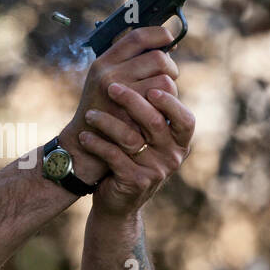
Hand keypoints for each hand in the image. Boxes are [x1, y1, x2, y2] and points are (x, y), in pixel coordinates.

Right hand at [57, 25, 180, 183]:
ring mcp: (120, 97)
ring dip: (170, 90)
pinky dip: (166, 107)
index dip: (158, 34)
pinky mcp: (131, 116)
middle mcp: (110, 75)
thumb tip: (163, 45)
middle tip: (168, 76)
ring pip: (165, 80)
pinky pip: (163, 103)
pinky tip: (157, 112)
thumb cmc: (99, 111)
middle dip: (170, 67)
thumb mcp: (103, 81)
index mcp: (103, 63)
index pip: (137, 37)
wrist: (82, 146)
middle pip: (158, 58)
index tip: (168, 36)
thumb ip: (126, 63)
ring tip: (159, 98)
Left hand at [77, 84, 194, 215]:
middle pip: (155, 122)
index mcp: (179, 141)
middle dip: (131, 101)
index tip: (150, 86)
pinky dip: (96, 144)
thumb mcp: (146, 137)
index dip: (170, 102)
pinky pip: (114, 156)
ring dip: (107, 122)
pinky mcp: (135, 182)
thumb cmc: (131, 158)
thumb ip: (152, 110)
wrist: (118, 201)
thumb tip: (148, 67)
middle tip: (110, 87)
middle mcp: (172, 156)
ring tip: (89, 115)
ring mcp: (156, 171)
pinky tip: (83, 137)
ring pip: (131, 138)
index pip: (186, 119)